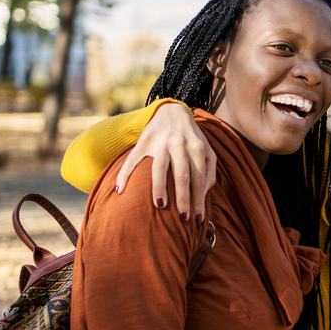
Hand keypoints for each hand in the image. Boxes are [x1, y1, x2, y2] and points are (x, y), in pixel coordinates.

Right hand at [114, 102, 216, 221]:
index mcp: (196, 148)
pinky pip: (132, 159)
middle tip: (182, 219)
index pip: (199, 180)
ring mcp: (160, 142)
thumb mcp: (207, 149)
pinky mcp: (144, 141)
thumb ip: (210, 170)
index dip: (199, 201)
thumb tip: (205, 192)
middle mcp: (179, 144)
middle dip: (183, 199)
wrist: (172, 110)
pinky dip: (124, 174)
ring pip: (159, 168)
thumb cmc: (192, 137)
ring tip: (160, 206)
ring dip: (160, 188)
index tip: (198, 220)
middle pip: (182, 176)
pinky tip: (120, 190)